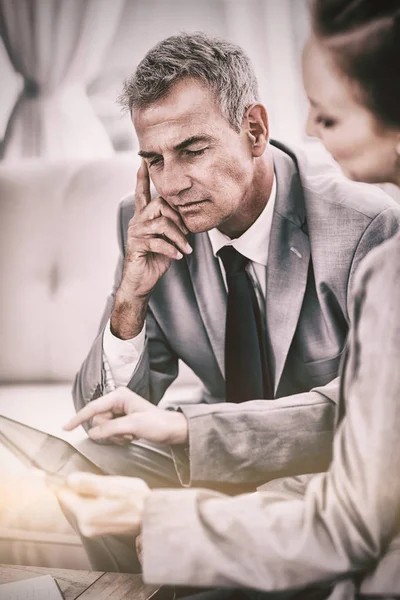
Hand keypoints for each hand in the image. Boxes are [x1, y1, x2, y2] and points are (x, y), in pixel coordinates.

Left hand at [57, 472, 148, 536]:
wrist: (153, 516)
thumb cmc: (138, 499)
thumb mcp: (116, 485)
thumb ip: (91, 483)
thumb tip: (70, 479)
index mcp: (87, 513)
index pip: (62, 494)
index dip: (56, 482)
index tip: (49, 473)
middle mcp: (84, 524)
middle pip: (68, 500)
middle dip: (70, 487)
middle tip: (76, 474)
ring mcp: (89, 529)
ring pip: (75, 505)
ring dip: (80, 493)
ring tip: (91, 482)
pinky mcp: (94, 529)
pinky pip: (83, 511)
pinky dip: (85, 500)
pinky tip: (97, 493)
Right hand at [63, 387, 188, 444]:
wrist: (172, 430)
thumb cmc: (157, 424)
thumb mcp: (133, 425)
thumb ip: (110, 428)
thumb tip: (92, 433)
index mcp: (119, 396)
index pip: (93, 408)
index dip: (78, 418)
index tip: (65, 428)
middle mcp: (117, 401)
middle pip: (97, 420)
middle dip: (108, 431)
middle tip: (126, 432)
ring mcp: (119, 411)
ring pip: (102, 428)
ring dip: (114, 435)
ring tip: (130, 434)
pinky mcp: (121, 420)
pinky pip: (109, 432)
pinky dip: (117, 437)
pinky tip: (130, 435)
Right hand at [111, 161, 191, 338]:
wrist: (141, 282)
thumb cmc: (155, 259)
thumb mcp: (168, 239)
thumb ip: (174, 225)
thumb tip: (188, 217)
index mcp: (144, 217)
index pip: (142, 192)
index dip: (142, 177)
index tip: (143, 160)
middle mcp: (137, 221)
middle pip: (160, 205)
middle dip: (178, 218)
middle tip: (187, 233)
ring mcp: (135, 233)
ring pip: (162, 224)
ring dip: (178, 237)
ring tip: (185, 248)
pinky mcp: (136, 246)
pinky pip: (159, 242)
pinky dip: (172, 250)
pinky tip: (178, 256)